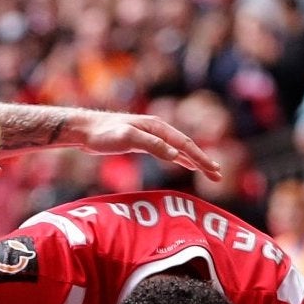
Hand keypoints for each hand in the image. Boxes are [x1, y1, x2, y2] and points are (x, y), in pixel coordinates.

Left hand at [62, 111, 219, 177]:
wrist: (85, 131)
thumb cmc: (103, 134)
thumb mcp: (127, 138)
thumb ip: (151, 145)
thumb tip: (175, 154)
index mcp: (157, 127)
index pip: (185, 145)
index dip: (201, 159)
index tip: (213, 171)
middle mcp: (158, 129)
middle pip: (186, 146)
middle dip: (203, 161)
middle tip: (218, 176)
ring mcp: (151, 136)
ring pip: (179, 149)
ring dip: (195, 160)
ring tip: (209, 171)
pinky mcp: (144, 142)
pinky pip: (169, 151)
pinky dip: (180, 158)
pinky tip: (185, 163)